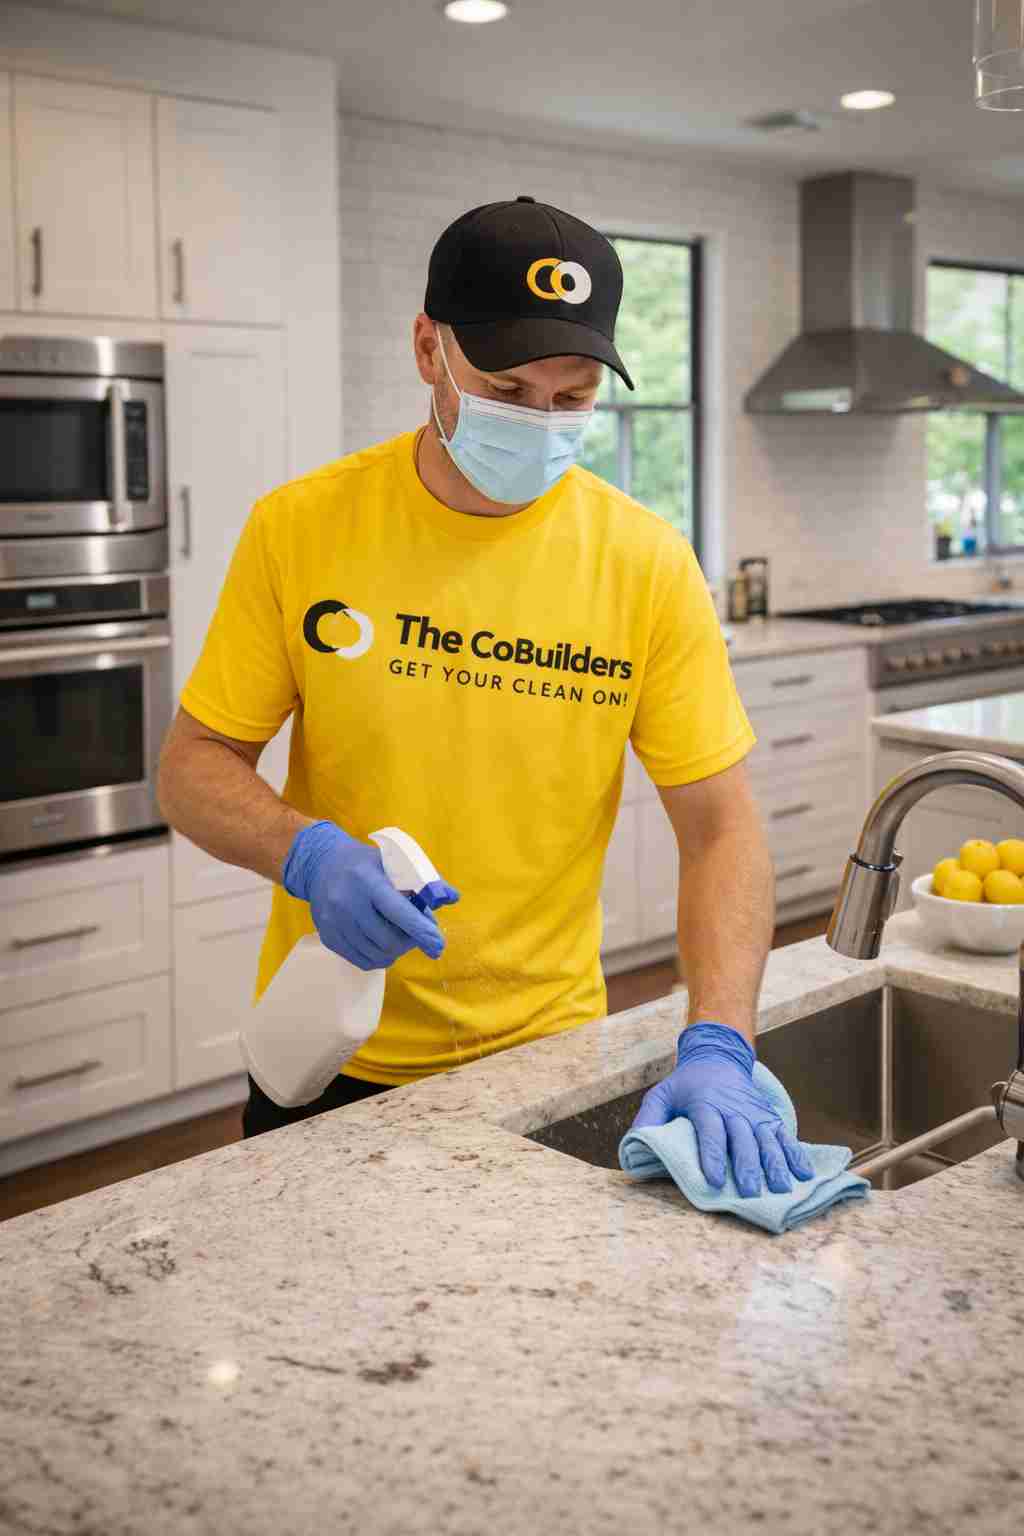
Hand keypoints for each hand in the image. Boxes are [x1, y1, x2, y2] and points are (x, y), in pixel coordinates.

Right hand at [282, 821, 458, 969]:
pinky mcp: (327, 936)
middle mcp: (348, 903)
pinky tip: (382, 946)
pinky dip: (377, 958)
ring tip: (399, 938)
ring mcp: (335, 922)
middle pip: (387, 940)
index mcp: (368, 881)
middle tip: (417, 936)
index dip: (419, 930)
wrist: (321, 864)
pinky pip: (360, 961)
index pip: (397, 912)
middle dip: (409, 943)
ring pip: (375, 954)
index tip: (437, 945)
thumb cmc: (366, 863)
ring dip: (395, 952)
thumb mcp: (394, 861)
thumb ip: (424, 879)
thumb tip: (452, 897)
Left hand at [630, 1021, 814, 1197]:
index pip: (709, 1132)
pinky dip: (795, 1154)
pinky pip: (784, 1136)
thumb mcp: (661, 1095)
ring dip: (774, 1164)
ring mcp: (754, 1114)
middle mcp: (733, 1110)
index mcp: (705, 1105)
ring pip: (766, 1139)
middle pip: (741, 1139)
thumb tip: (636, 1144)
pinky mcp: (768, 1117)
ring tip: (780, 1188)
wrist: (718, 1059)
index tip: (713, 1180)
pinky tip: (804, 1174)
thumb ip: (648, 1119)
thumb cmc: (685, 1086)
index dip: (711, 1156)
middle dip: (745, 1166)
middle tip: (748, 1192)